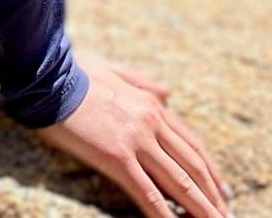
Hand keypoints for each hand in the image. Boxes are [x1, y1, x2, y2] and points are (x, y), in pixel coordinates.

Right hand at [30, 55, 232, 217]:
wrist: (45, 74)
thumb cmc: (72, 70)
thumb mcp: (111, 69)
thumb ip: (141, 81)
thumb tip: (167, 92)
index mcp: (150, 104)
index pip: (191, 143)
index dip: (211, 169)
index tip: (223, 189)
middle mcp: (151, 122)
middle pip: (192, 165)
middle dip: (213, 194)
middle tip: (226, 215)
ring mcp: (136, 140)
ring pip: (179, 181)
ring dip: (201, 208)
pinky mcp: (116, 156)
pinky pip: (147, 192)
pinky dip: (164, 214)